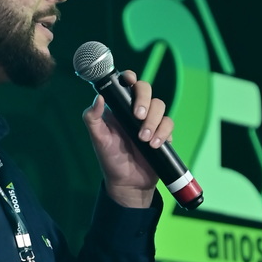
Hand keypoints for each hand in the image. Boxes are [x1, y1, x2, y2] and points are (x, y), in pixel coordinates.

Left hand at [82, 72, 172, 208]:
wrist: (128, 184)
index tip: (129, 81)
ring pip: (160, 105)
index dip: (129, 77)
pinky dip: (163, 133)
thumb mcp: (98, 140)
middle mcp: (135, 110)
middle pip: (146, 89)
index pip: (126, 83)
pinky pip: (169, 124)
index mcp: (119, 107)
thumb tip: (98, 98)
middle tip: (138, 116)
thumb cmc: (110, 159)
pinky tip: (154, 145)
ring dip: (153, 121)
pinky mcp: (162, 133)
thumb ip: (92, 119)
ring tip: (143, 140)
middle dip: (144, 100)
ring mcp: (150, 121)